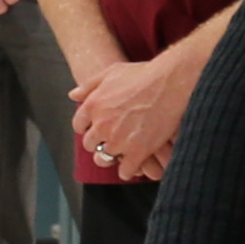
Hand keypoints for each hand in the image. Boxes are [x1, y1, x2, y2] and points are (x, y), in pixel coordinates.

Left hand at [74, 30, 211, 177]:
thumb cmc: (143, 74)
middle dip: (99, 142)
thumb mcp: (111, 72)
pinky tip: (134, 164)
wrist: (171, 83)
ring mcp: (119, 140)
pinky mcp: (138, 152)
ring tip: (121, 154)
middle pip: (90, 144)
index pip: (79, 126)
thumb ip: (90, 85)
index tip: (97, 128)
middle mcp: (102, 125)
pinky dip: (129, 170)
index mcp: (93, 106)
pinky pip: (126, 171)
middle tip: (111, 140)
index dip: (88, 128)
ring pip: (105, 159)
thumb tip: (73, 95)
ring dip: (111, 158)